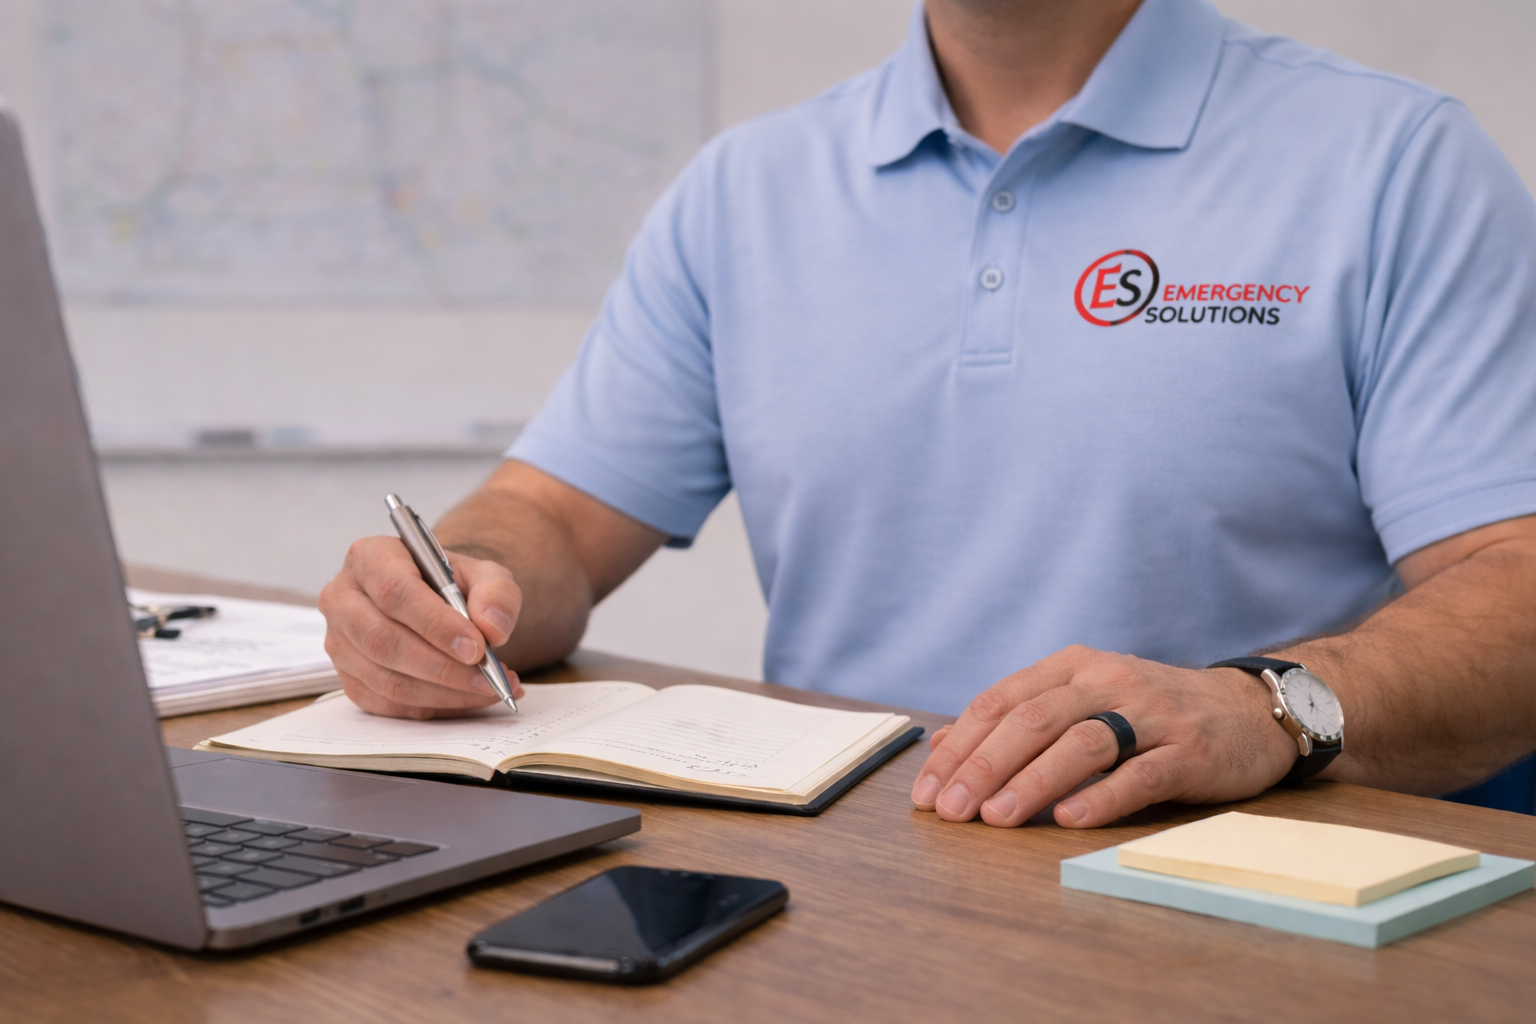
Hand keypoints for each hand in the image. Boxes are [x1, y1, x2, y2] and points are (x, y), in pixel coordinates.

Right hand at [318, 536, 525, 718]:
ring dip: (445, 693)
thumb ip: (496, 592)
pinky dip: (436, 707)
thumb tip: (492, 628)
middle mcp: (343, 600)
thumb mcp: (483, 573)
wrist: (434, 602)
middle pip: (383, 641)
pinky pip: (390, 704)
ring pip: (387, 680)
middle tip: (488, 676)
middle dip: (442, 666)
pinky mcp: (350, 679)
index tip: (477, 647)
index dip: (435, 623)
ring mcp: (340, 644)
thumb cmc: (452, 583)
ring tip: (491, 688)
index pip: (393, 592)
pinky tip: (470, 697)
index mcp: (369, 558)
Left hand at [909, 646, 1298, 827]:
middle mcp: (1107, 681)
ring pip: (1082, 742)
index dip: (960, 747)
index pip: (1000, 701)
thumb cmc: (1148, 712)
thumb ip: (1019, 720)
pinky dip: (1101, 796)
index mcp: (1071, 666)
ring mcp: (1151, 714)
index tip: (928, 792)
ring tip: (997, 818)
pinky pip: (1140, 773)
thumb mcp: (1082, 701)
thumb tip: (945, 749)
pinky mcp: (1189, 751)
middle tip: (952, 811)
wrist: (1247, 709)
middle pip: (1033, 720)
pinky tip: (1068, 819)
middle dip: (984, 766)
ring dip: (1033, 781)